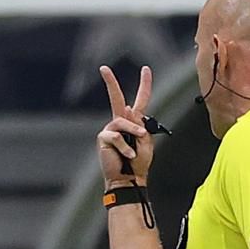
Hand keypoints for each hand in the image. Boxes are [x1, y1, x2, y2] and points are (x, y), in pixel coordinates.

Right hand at [96, 65, 154, 186]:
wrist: (128, 180)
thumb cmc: (138, 164)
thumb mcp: (146, 142)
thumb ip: (140, 126)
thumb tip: (129, 111)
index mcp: (134, 122)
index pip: (140, 100)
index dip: (144, 84)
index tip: (145, 69)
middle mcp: (121, 123)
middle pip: (116, 98)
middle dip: (110, 83)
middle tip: (103, 68)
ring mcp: (111, 130)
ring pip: (122, 122)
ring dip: (132, 133)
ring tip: (135, 150)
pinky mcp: (104, 139)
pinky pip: (116, 136)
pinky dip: (124, 147)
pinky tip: (127, 156)